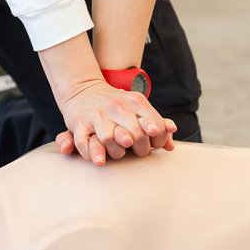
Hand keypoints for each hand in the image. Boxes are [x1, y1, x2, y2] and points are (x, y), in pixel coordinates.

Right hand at [53, 80, 177, 164]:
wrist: (84, 89)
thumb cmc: (116, 104)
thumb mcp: (138, 107)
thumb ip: (157, 124)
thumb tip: (170, 146)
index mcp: (135, 101)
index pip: (154, 125)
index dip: (158, 138)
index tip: (154, 143)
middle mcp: (116, 106)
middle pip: (134, 134)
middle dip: (140, 148)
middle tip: (138, 150)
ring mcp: (96, 114)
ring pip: (109, 140)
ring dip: (116, 152)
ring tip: (119, 153)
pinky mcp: (79, 122)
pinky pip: (84, 142)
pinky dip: (92, 154)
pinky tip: (100, 160)